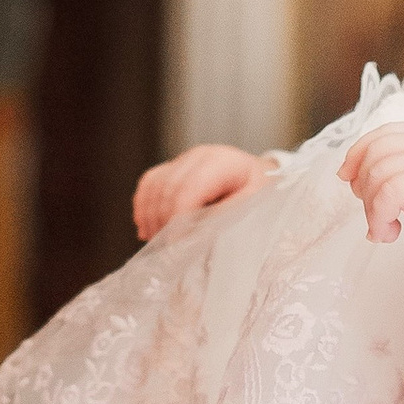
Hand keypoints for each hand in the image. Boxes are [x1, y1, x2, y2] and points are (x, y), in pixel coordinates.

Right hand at [134, 143, 264, 242]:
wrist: (259, 175)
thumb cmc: (259, 192)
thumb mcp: (251, 205)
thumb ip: (223, 216)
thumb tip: (192, 233)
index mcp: (222, 163)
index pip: (189, 187)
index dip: (178, 217)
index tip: (175, 243)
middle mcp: (198, 156)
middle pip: (168, 187)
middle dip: (163, 220)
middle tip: (165, 247)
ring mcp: (183, 160)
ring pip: (154, 184)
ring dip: (150, 215)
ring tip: (154, 239)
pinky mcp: (173, 167)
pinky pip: (150, 182)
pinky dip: (144, 205)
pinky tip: (146, 226)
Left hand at [339, 125, 403, 286]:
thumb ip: (392, 173)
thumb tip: (348, 173)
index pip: (382, 134)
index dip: (357, 155)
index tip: (348, 182)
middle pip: (375, 154)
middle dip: (363, 189)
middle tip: (375, 217)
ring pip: (379, 174)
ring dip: (372, 210)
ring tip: (384, 230)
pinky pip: (391, 191)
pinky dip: (381, 216)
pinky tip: (391, 233)